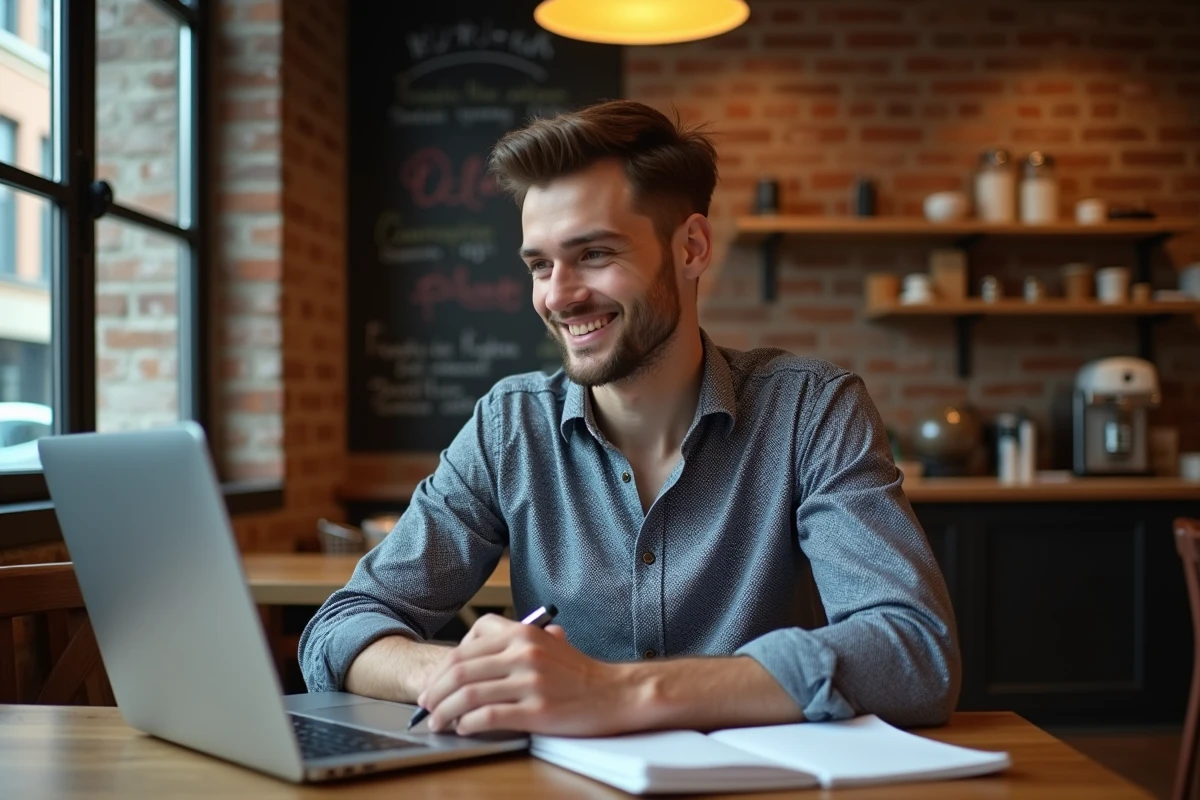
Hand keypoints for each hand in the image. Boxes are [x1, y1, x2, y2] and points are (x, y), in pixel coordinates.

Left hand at [417, 613, 631, 735]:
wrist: (616, 693)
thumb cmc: (580, 672)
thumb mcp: (547, 642)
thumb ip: (513, 641)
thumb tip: (471, 654)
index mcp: (522, 633)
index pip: (465, 647)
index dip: (441, 667)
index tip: (434, 681)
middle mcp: (524, 654)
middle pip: (460, 670)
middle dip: (435, 690)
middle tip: (425, 705)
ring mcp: (530, 682)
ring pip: (469, 695)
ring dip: (445, 711)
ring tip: (438, 722)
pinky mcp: (537, 711)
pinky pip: (489, 716)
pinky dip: (469, 724)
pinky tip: (464, 728)